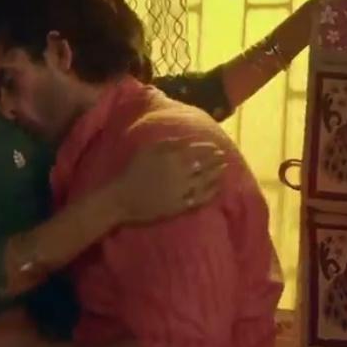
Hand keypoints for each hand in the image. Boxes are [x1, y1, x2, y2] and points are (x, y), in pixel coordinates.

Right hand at [111, 137, 226, 223]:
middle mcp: (180, 173)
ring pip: (205, 181)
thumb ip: (167, 143)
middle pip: (204, 165)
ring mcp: (181, 190)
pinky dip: (210, 193)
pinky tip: (216, 189)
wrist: (122, 198)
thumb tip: (185, 140)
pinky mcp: (180, 205)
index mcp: (172, 158)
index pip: (197, 151)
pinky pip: (200, 198)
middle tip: (224, 157)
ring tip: (224, 170)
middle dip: (216, 161)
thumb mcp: (146, 150)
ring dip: (216, 175)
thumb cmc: (132, 171)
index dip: (209, 149)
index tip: (217, 148)